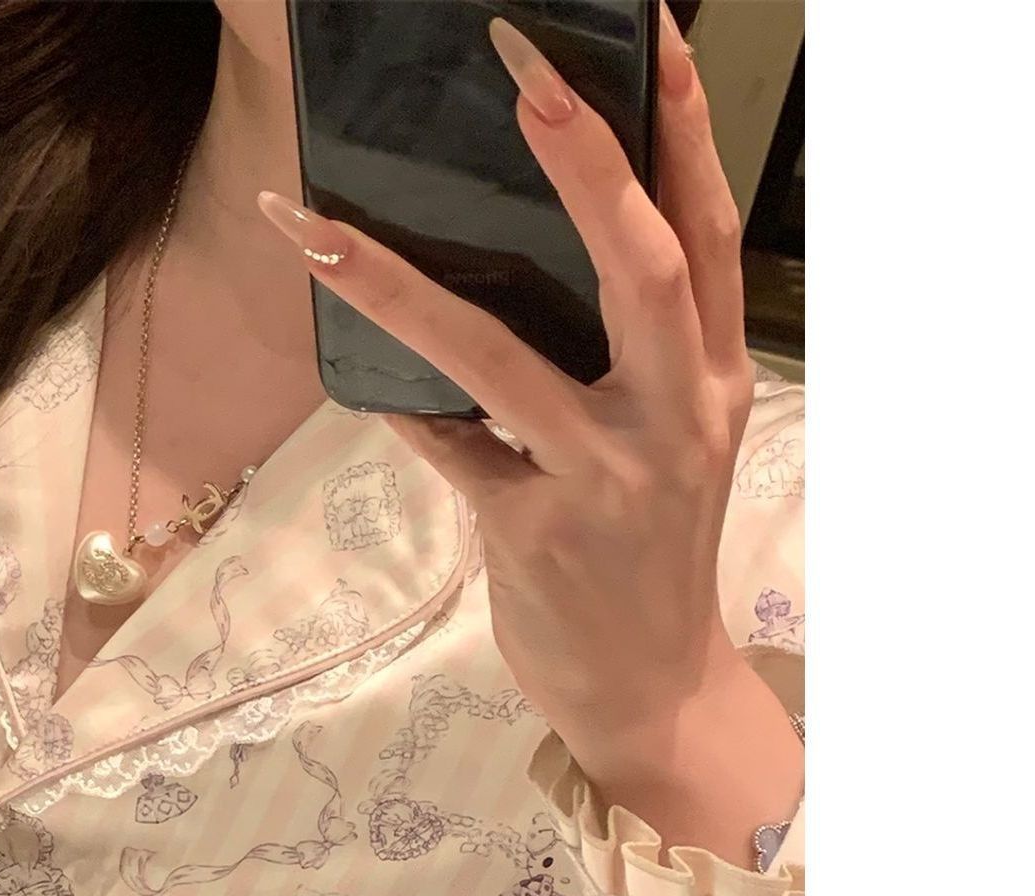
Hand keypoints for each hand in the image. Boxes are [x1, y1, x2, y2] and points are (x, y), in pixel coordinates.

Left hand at [257, 2, 801, 863]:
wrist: (649, 690)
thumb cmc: (643, 557)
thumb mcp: (665, 450)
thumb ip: (624, 364)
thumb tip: (519, 274)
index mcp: (715, 379)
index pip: (706, 232)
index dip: (682, 129)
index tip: (648, 31)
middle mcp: (677, 417)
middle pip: (645, 264)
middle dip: (587, 157)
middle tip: (524, 63)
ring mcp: (607, 477)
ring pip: (502, 357)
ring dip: (401, 285)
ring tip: (319, 228)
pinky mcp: (533, 533)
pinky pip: (448, 450)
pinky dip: (398, 406)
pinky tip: (347, 371)